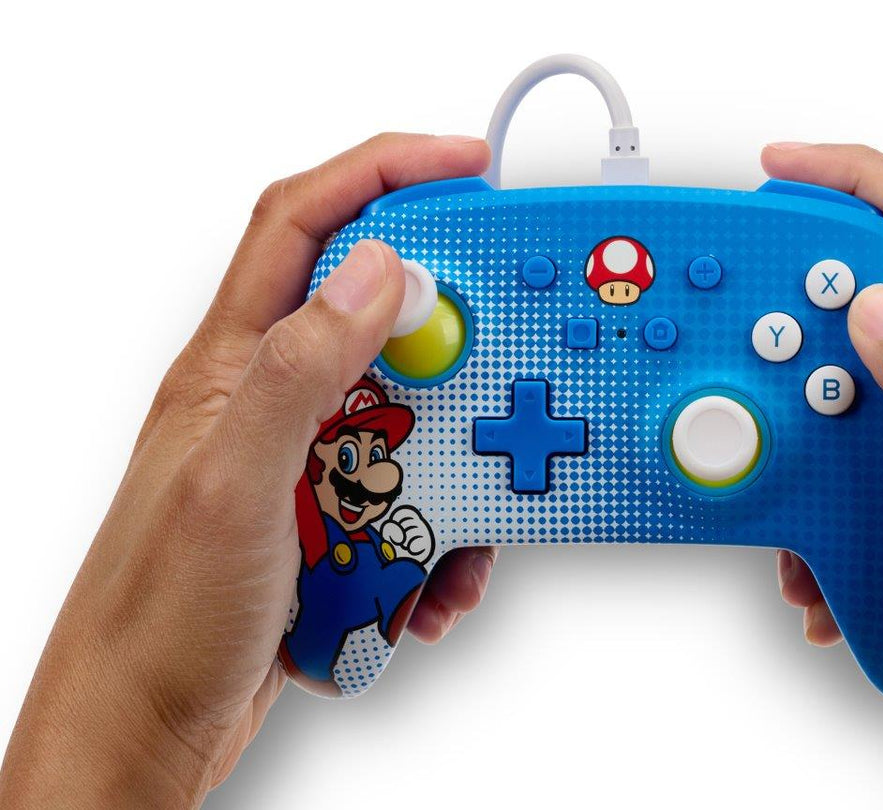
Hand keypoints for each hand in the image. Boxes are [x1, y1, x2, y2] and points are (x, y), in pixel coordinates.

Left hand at [0, 133, 496, 806]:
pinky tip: (436, 583)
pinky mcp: (334, 519)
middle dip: (456, 341)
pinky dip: (443, 539)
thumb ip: (298, 370)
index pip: (306, 225)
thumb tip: (375, 272)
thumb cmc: (160, 611)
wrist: (149, 727)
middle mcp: (274, 400)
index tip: (468, 168)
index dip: (386, 174)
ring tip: (464, 524)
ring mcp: (307, 461)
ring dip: (456, 467)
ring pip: (414, 421)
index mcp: (234, 364)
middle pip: (384, 322)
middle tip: (511, 362)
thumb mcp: (233, 484)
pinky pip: (414, 502)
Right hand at [763, 142, 882, 806]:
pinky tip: (805, 544)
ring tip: (774, 471)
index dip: (863, 181)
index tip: (783, 169)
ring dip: (801, 415)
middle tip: (750, 330)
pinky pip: (855, 452)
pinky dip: (812, 483)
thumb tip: (877, 307)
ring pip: (861, 379)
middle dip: (808, 301)